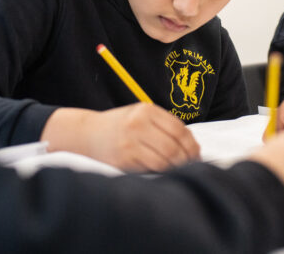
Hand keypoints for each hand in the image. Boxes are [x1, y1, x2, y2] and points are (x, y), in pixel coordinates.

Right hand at [42, 104, 200, 171]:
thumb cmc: (118, 127)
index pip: (179, 128)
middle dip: (187, 157)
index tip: (196, 153)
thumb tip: (191, 145)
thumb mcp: (139, 116)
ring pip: (166, 157)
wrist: (87, 134)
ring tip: (181, 171)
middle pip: (174, 143)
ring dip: (177, 166)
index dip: (192, 143)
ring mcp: (131, 140)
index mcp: (146, 110)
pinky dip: (163, 171)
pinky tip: (165, 172)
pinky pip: (152, 167)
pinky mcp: (125, 157)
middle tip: (192, 165)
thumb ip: (161, 125)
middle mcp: (139, 123)